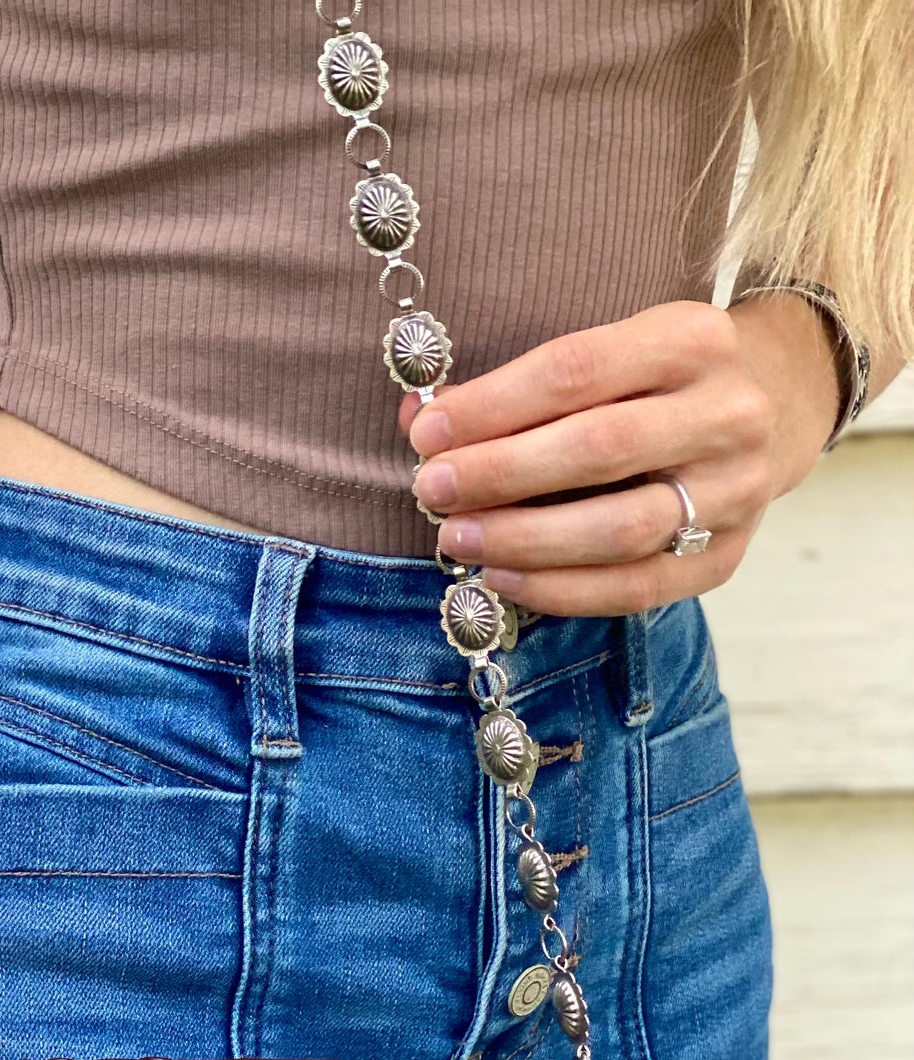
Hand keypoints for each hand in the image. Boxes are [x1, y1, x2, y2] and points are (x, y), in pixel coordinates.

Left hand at [401, 297, 840, 613]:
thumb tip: (420, 420)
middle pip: (599, 449)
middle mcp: (728, 412)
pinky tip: (504, 578)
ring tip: (458, 538)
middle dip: (501, 473)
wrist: (771, 410)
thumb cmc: (652, 383)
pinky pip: (636, 587)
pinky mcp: (726, 556)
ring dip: (525, 539)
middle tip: (432, 490)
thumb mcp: (606, 355)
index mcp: (693, 337)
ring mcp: (737, 491)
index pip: (577, 370)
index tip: (426, 433)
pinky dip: (561, 590)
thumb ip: (518, 387)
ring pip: (621, 528)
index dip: (493, 406)